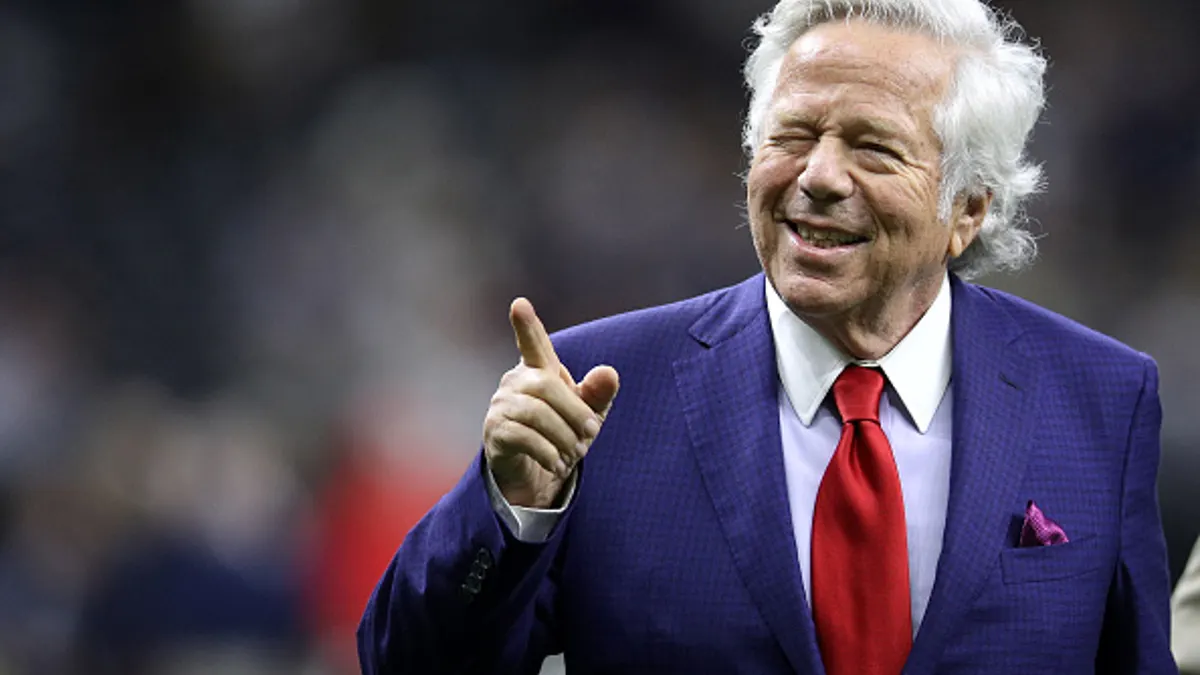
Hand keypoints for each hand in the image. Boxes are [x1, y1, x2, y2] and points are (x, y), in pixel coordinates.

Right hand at [483, 298, 619, 507]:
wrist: (535, 474)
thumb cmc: (562, 434)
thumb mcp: (588, 415)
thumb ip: (598, 394)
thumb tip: (609, 372)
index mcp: (539, 370)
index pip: (533, 343)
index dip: (526, 325)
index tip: (519, 303)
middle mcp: (515, 382)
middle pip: (546, 386)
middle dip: (575, 412)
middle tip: (592, 434)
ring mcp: (501, 406)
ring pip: (535, 413)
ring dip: (563, 436)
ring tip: (575, 453)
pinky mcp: (495, 432)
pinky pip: (524, 437)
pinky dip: (548, 453)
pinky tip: (557, 464)